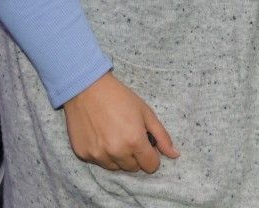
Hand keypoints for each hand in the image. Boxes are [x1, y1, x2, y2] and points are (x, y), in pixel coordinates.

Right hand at [63, 71, 178, 172]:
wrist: (87, 89)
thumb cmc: (120, 98)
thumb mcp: (146, 113)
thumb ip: (162, 136)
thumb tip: (175, 155)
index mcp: (134, 141)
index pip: (150, 166)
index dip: (152, 156)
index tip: (148, 146)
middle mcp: (116, 152)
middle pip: (133, 168)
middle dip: (136, 156)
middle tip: (130, 136)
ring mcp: (98, 155)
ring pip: (116, 167)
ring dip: (119, 157)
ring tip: (116, 136)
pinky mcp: (83, 154)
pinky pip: (99, 162)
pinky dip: (103, 154)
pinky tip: (102, 136)